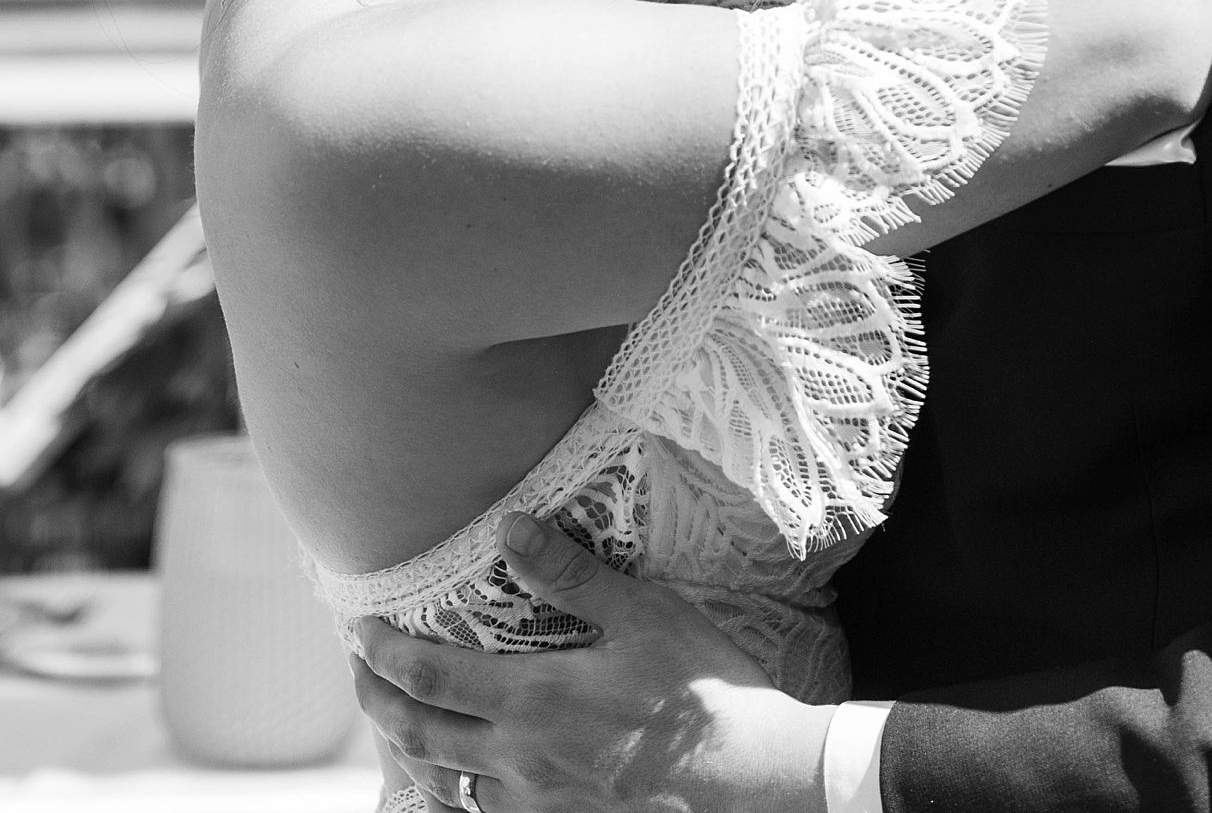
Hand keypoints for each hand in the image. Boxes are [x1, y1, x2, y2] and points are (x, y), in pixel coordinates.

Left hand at [350, 511, 834, 812]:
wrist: (750, 781)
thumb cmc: (702, 691)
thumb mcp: (643, 614)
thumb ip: (571, 574)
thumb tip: (509, 528)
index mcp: (532, 701)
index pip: (430, 678)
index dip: (385, 655)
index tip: (360, 631)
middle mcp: (520, 759)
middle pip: (421, 737)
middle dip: (379, 704)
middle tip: (359, 675)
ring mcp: (540, 803)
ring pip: (448, 786)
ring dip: (411, 753)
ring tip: (399, 726)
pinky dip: (459, 794)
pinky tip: (467, 780)